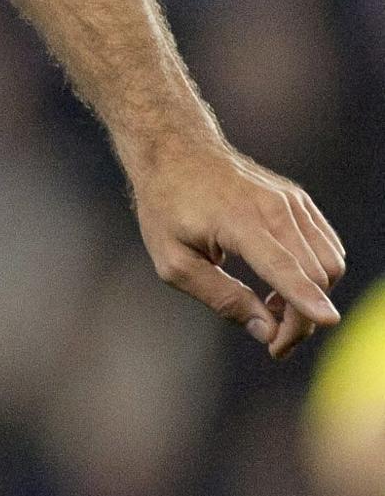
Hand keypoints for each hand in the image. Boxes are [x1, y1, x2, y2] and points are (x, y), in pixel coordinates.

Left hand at [133, 135, 344, 356]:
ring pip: (329, 263)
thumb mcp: (173, 262)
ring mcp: (292, 201)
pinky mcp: (299, 201)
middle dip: (302, 320)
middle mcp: (274, 207)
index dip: (304, 298)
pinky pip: (327, 248)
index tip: (328, 321)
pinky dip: (315, 276)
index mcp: (238, 221)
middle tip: (274, 345)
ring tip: (271, 309)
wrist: (176, 151)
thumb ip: (220, 297)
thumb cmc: (167, 208)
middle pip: (314, 274)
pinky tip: (281, 285)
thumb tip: (265, 330)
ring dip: (311, 298)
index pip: (282, 265)